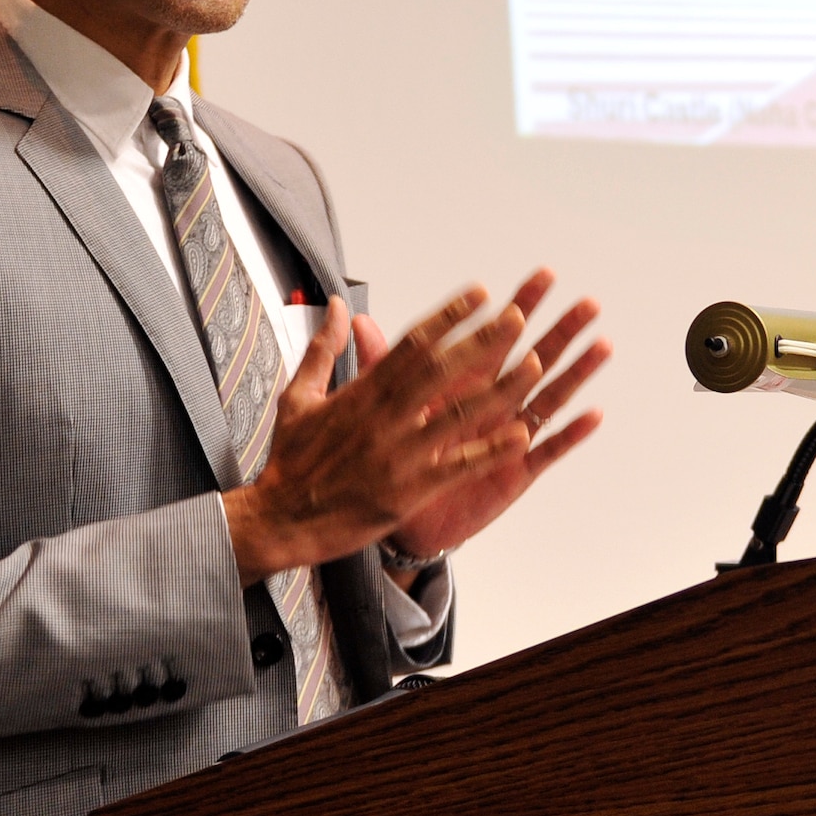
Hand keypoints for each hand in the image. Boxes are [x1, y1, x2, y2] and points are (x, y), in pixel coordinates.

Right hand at [223, 285, 544, 585]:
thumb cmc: (290, 459)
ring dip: (500, 388)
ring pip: (459, 414)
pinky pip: (458, 466)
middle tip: (518, 316)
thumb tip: (340, 306)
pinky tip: (522, 435)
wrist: (280, 520)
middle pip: (442, 369)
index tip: (480, 294)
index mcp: (363, 391)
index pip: (413, 343)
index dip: (450, 316)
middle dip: (482, 341)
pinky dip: (490, 450)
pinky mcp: (409, 490)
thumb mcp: (298, 396)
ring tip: (536, 365)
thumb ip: (323, 348)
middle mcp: (385, 416)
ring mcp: (399, 453)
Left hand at [376, 269, 610, 568]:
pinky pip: (548, 451)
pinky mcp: (516, 472)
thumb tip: (361, 321)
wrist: (396, 514)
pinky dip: (570, 434)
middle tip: (587, 304)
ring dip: (576, 373)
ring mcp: (509, 436)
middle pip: (535, 359)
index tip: (543, 276)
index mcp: (466, 382)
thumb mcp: (383, 407)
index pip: (499, 336)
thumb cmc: (395, 456)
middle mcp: (494, 403)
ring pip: (549, 398)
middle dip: (561, 331)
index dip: (521, 306)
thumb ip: (382, 364)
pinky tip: (593, 414)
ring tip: (601, 346)